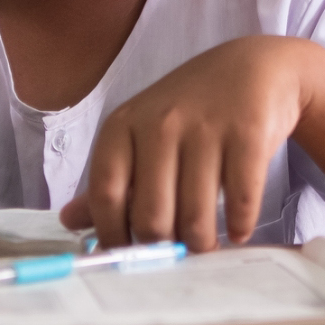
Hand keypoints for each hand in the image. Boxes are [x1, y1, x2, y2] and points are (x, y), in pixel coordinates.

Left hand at [60, 36, 310, 251]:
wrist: (255, 68)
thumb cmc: (190, 108)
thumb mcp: (142, 134)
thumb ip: (111, 179)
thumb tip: (69, 221)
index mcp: (124, 126)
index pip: (106, 195)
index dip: (112, 235)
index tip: (128, 256)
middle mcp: (161, 124)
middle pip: (151, 217)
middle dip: (164, 249)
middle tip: (176, 253)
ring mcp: (205, 128)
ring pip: (195, 218)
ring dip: (202, 244)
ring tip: (206, 244)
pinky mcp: (248, 134)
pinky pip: (240, 202)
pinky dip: (240, 226)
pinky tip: (239, 228)